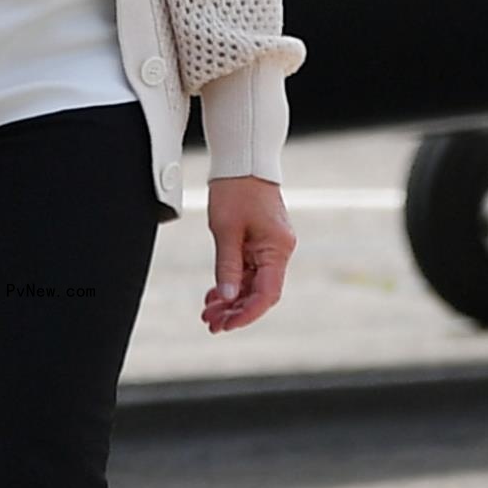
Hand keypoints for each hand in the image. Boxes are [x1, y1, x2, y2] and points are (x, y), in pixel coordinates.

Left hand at [202, 177, 295, 333]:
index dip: (248, 314)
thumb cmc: (235, 190)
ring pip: (253, 285)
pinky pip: (249, 272)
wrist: (242, 162)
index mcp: (277, 249)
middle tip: (211, 324)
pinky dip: (233, 285)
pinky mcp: (261, 244)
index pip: (267, 293)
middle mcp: (279, 251)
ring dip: (232, 301)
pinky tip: (215, 296)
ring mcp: (271, 248)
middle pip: (260, 293)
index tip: (227, 325)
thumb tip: (227, 298)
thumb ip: (227, 266)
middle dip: (236, 311)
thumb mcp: (225, 230)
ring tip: (208, 314)